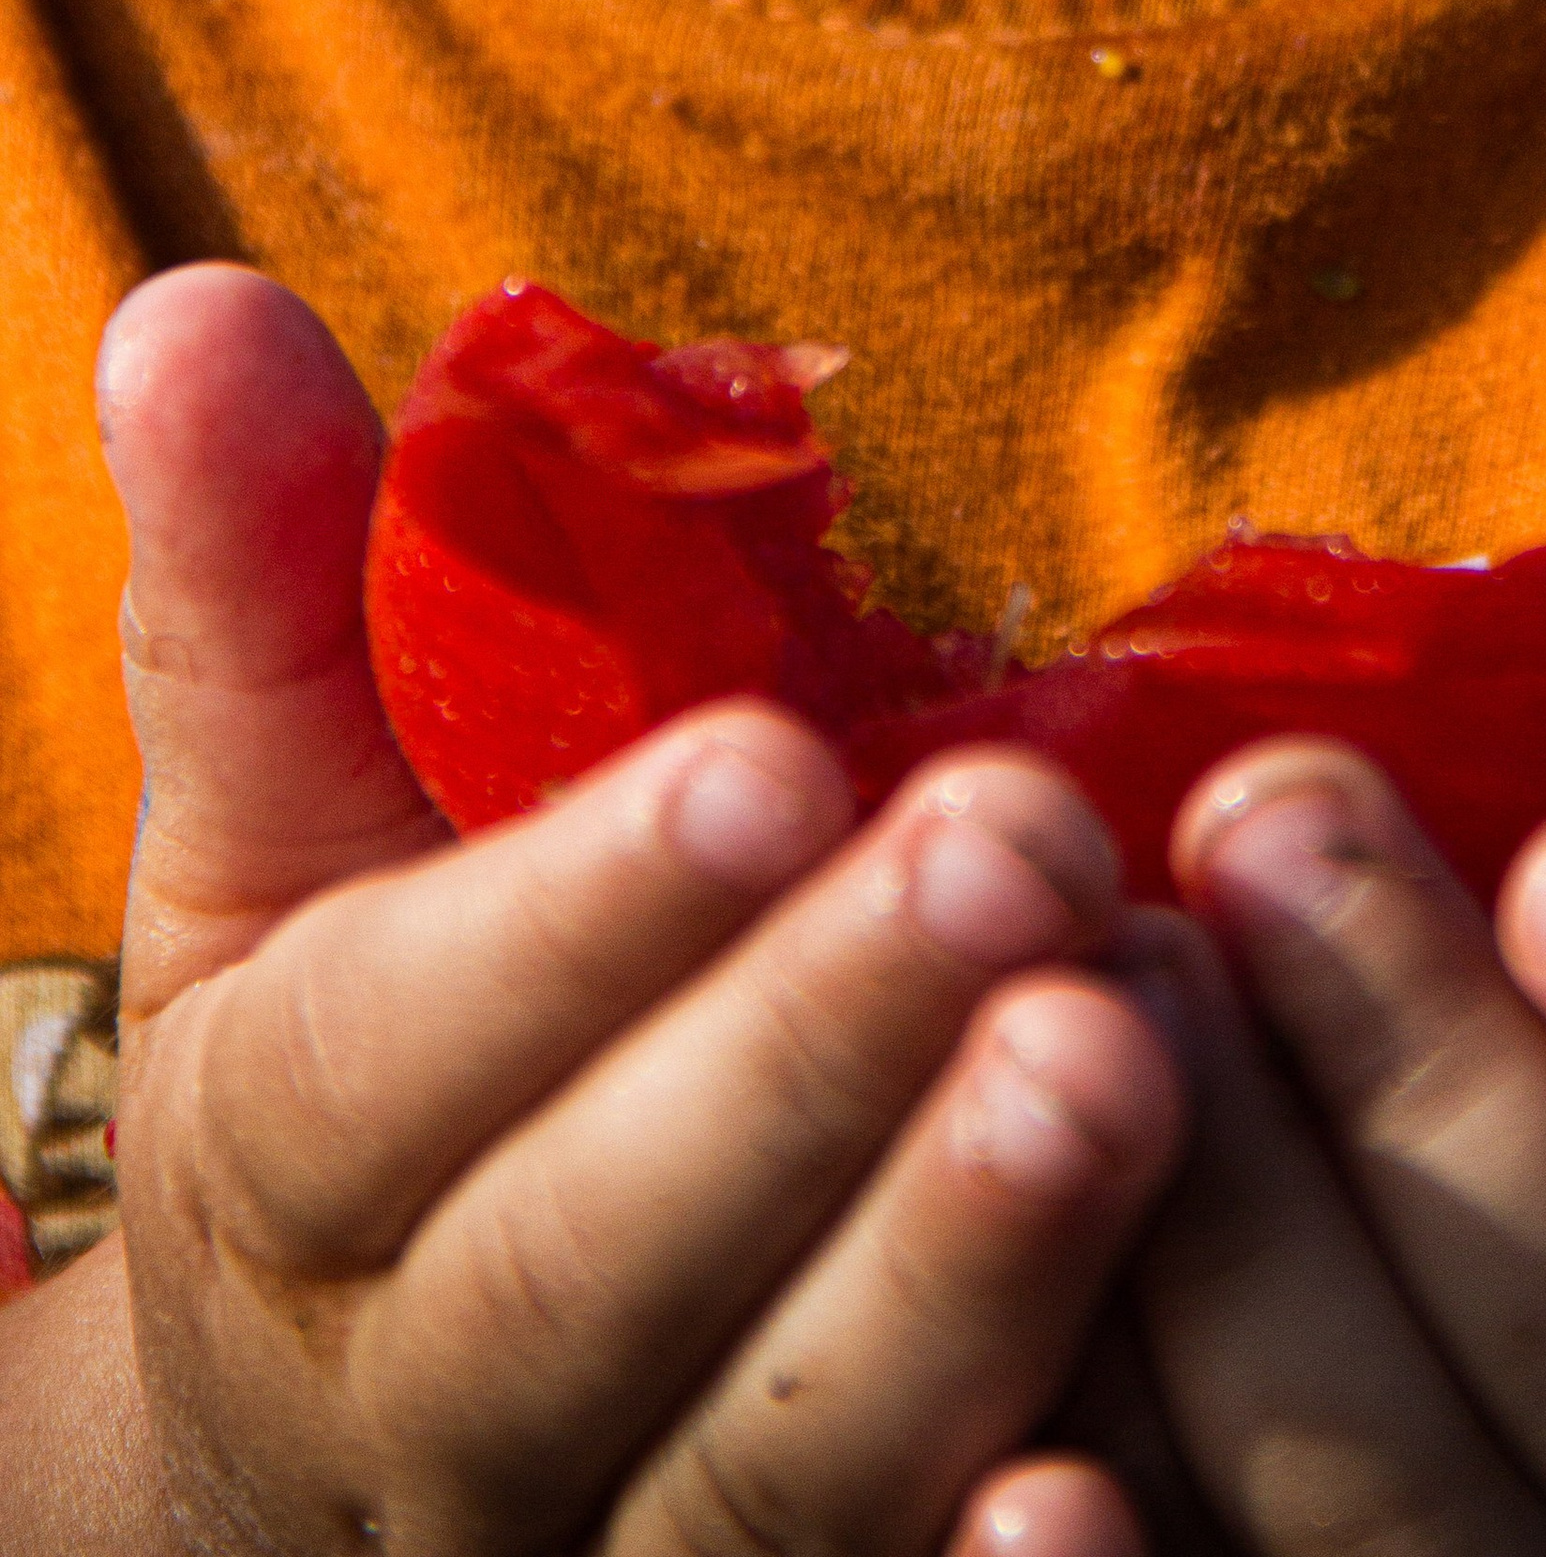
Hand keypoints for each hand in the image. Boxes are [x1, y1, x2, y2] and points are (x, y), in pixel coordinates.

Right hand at [89, 265, 1182, 1556]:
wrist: (349, 1449)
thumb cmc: (373, 1048)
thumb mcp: (278, 833)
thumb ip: (260, 593)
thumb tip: (186, 305)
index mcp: (292, 1170)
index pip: (400, 1062)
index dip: (576, 923)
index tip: (766, 758)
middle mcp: (426, 1408)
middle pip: (589, 1274)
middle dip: (802, 1062)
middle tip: (1022, 855)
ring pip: (765, 1478)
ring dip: (955, 1277)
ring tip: (1141, 1050)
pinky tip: (1160, 1439)